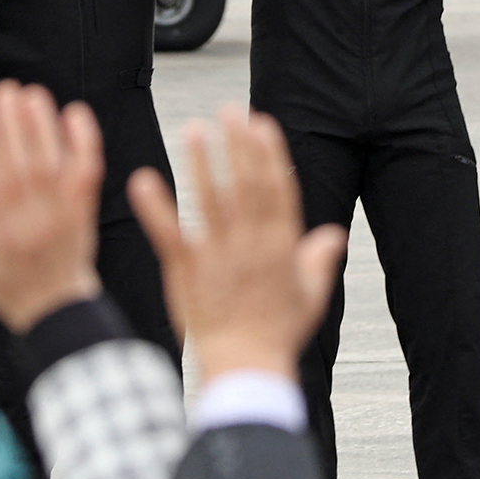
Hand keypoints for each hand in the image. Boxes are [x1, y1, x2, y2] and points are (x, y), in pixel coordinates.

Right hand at [0, 82, 104, 333]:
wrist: (60, 313)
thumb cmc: (14, 290)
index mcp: (4, 235)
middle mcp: (35, 222)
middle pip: (23, 167)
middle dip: (14, 126)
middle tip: (6, 90)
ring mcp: (63, 216)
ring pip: (53, 165)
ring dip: (44, 127)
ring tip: (34, 94)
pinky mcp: (85, 212)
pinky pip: (87, 173)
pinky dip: (83, 143)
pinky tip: (76, 114)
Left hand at [128, 110, 346, 380]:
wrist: (244, 368)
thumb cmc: (278, 335)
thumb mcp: (310, 297)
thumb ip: (320, 261)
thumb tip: (335, 234)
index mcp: (282, 248)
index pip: (277, 191)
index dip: (270, 154)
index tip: (262, 124)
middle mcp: (252, 246)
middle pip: (246, 186)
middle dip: (239, 146)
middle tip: (230, 110)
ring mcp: (218, 258)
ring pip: (210, 202)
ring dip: (202, 164)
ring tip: (195, 130)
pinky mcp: (186, 272)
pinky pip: (169, 233)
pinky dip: (156, 206)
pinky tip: (144, 179)